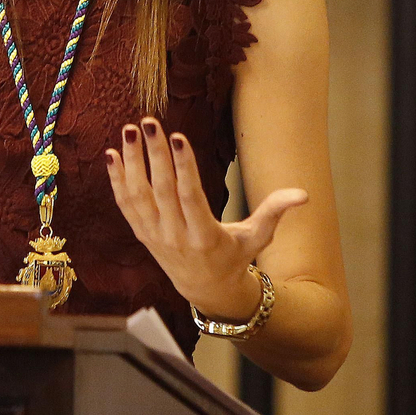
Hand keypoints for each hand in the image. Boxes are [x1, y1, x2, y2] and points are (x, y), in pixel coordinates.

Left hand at [106, 117, 307, 320]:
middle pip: (161, 191)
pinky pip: (126, 205)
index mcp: (204, 237)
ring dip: (131, 163)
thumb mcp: (257, 238)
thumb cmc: (235, 258)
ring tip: (128, 132)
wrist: (207, 291)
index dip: (182, 167)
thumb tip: (303, 194)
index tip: (177, 136)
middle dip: (154, 155)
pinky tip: (111, 155)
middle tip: (148, 123)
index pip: (190, 197)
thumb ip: (275, 212)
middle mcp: (175, 237)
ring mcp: (155, 236)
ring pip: (138, 196)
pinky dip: (116, 181)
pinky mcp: (142, 234)